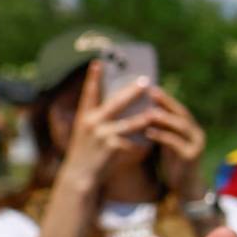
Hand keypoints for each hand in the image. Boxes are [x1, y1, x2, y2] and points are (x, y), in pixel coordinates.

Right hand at [55, 61, 153, 187]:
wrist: (80, 175)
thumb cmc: (87, 152)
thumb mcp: (88, 132)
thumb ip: (100, 119)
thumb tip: (120, 104)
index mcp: (84, 116)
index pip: (90, 93)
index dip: (94, 77)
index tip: (99, 61)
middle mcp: (91, 123)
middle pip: (115, 103)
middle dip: (131, 92)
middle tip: (145, 81)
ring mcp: (102, 135)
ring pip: (129, 123)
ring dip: (144, 118)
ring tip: (156, 112)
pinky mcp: (112, 148)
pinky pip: (133, 142)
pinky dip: (142, 142)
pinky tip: (151, 142)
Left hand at [144, 86, 207, 197]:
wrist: (186, 188)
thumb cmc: (174, 164)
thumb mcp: (168, 143)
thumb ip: (162, 129)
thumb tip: (144, 112)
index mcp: (191, 130)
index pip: (179, 109)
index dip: (166, 98)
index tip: (151, 88)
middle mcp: (197, 134)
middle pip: (182, 114)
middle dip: (166, 103)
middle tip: (150, 92)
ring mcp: (196, 145)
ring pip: (181, 126)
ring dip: (164, 117)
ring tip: (147, 111)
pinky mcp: (191, 157)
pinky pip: (175, 142)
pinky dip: (161, 135)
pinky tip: (148, 131)